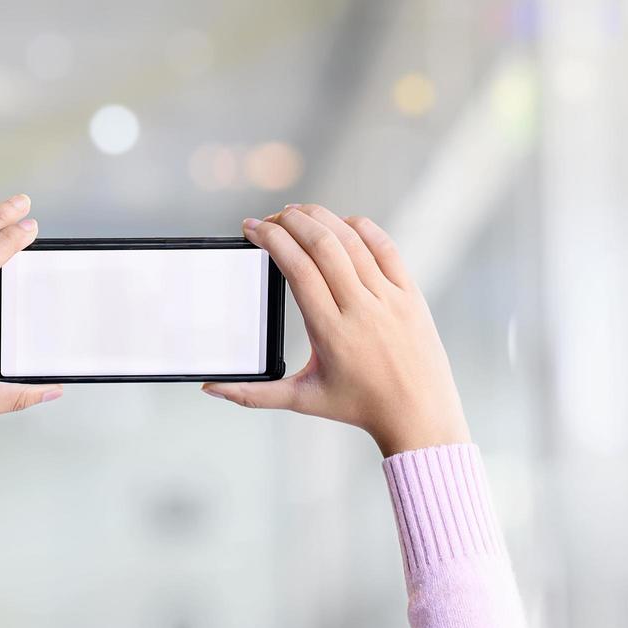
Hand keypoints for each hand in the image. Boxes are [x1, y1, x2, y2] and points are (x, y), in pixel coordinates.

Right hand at [203, 204, 469, 456]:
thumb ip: (252, 395)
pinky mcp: (411, 293)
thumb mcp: (301, 401)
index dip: (272, 240)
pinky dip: (360, 228)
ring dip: (321, 218)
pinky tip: (339, 223)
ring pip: (353, 240)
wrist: (418, 414)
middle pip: (323, 245)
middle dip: (291, 221)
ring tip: (297, 213)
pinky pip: (386, 247)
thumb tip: (210, 389)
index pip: (297, 269)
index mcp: (331, 332)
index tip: (251, 229)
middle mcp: (362, 309)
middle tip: (270, 218)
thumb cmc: (357, 407)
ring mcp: (390, 298)